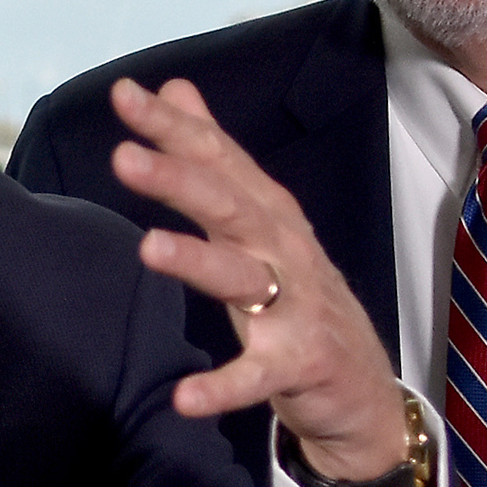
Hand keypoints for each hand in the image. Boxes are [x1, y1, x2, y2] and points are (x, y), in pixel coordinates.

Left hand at [107, 78, 423, 486]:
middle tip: (123, 156)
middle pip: (230, 207)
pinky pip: (257, 376)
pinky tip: (184, 398)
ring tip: (148, 249)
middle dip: (180, 179)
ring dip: (198, 262)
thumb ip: (214, 159)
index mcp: (267, 216)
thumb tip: (174, 88)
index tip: (123, 93)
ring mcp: (297, 308)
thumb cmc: (297, 299)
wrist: (363, 393)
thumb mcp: (256, 223)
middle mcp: (283, 252)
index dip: (174, 127)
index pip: (218, 160)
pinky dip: (223, 387)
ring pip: (243, 278)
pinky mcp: (301, 365)